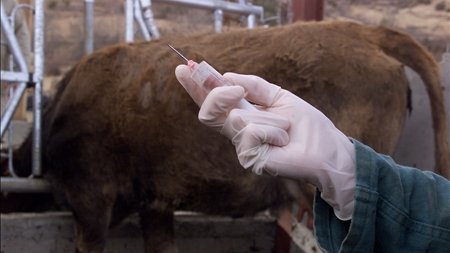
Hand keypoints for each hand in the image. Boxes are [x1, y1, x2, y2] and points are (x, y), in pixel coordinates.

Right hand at [175, 65, 355, 219]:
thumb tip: (227, 77)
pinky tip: (283, 140)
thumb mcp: (278, 96)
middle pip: (208, 113)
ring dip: (268, 118)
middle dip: (217, 95)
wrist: (326, 148)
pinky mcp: (250, 160)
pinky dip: (272, 130)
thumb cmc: (305, 125)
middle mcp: (237, 132)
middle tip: (237, 91)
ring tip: (285, 128)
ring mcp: (242, 148)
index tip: (183, 68)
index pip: (212, 101)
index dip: (196, 86)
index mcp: (242, 116)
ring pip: (237, 118)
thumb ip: (253, 86)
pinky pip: (250, 132)